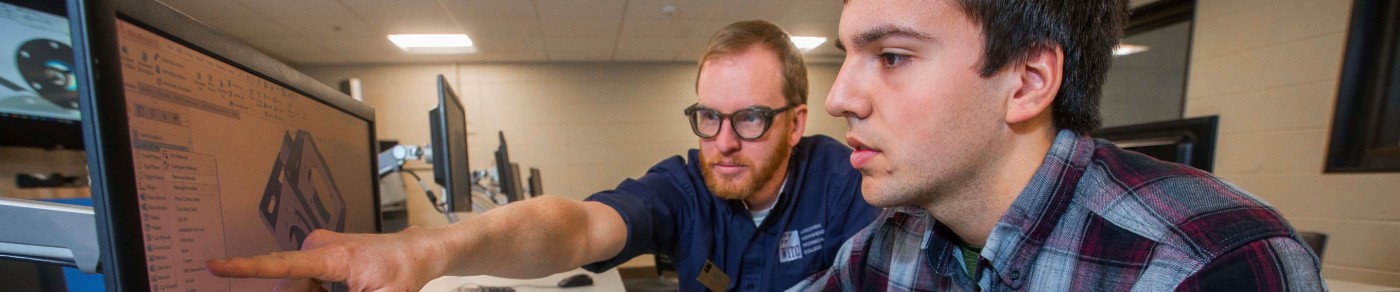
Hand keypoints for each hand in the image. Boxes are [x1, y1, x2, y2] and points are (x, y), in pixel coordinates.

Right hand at [207, 227, 449, 291]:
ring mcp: (317, 247)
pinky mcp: (319, 254)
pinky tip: (338, 290)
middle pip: (288, 286)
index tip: (215, 265)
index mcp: (332, 255)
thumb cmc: (403, 270)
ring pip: (295, 286)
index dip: (246, 267)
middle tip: (339, 291)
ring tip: (347, 288)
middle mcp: (318, 245)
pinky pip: (304, 283)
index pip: (281, 263)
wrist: (416, 251)